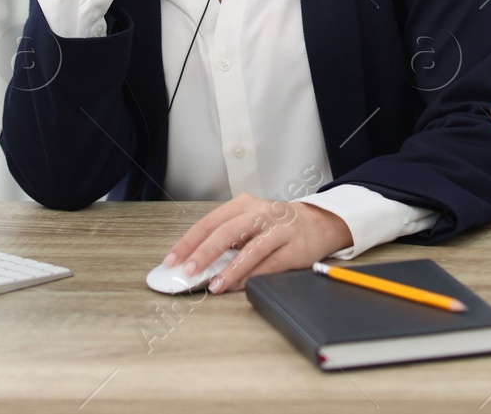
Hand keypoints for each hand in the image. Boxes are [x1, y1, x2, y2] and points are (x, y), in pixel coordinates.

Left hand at [162, 193, 352, 293]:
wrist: (318, 223)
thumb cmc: (277, 225)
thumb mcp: (249, 223)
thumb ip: (227, 239)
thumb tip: (197, 263)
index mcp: (243, 205)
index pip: (209, 222)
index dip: (188, 242)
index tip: (172, 260)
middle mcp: (261, 213)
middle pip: (227, 232)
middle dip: (204, 253)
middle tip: (188, 272)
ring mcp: (279, 229)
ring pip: (250, 249)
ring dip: (230, 270)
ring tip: (214, 285)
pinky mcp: (294, 247)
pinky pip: (270, 264)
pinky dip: (252, 276)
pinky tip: (239, 286)